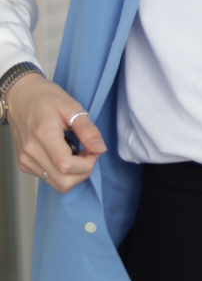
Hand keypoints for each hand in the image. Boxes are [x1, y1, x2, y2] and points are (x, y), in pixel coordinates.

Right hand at [6, 73, 106, 193]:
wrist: (20, 96)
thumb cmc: (46, 98)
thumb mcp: (71, 107)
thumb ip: (87, 130)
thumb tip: (100, 149)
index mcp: (43, 135)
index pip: (67, 165)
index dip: (87, 163)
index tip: (93, 150)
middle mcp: (31, 152)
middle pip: (65, 181)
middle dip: (84, 171)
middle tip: (87, 153)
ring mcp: (26, 160)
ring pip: (59, 184)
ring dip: (74, 174)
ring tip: (76, 153)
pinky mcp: (24, 164)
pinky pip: (49, 179)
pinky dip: (62, 173)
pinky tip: (64, 155)